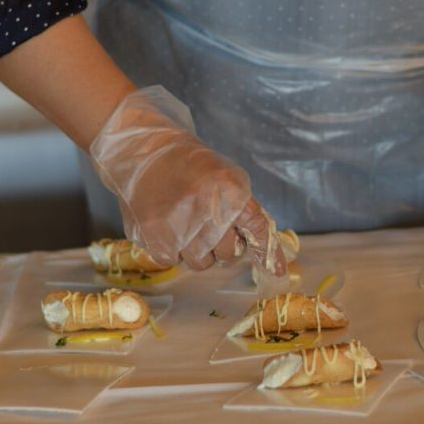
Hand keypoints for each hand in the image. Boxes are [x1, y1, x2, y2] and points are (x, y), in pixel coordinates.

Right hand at [90, 86, 285, 275]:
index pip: (257, 229)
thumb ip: (245, 212)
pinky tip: (167, 226)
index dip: (268, 254)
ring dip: (197, 250)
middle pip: (228, 254)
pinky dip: (171, 249)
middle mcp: (207, 210)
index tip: (277, 272)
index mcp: (231, 191)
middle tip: (210, 227)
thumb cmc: (192, 167)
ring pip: (200, 263)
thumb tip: (265, 253)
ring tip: (185, 223)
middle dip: (223, 245)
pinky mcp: (152, 237)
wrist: (145, 152)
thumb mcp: (227, 179)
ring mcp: (178, 227)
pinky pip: (172, 261)